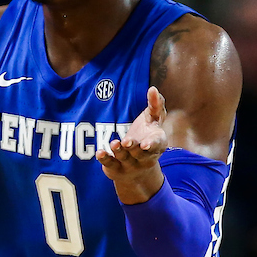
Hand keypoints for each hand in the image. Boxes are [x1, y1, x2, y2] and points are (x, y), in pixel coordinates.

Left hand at [96, 86, 168, 203]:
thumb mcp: (153, 119)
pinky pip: (110, 164)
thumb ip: (155, 105)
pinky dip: (105, 158)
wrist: (138, 167)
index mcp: (157, 144)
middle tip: (126, 142)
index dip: (152, 145)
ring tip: (114, 143)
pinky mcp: (116, 168)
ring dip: (119, 151)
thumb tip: (153, 88)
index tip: (145, 144)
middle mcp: (145, 156)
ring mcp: (131, 164)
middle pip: (140, 153)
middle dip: (133, 148)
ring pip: (125, 158)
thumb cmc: (147, 135)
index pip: (157, 144)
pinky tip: (99, 152)